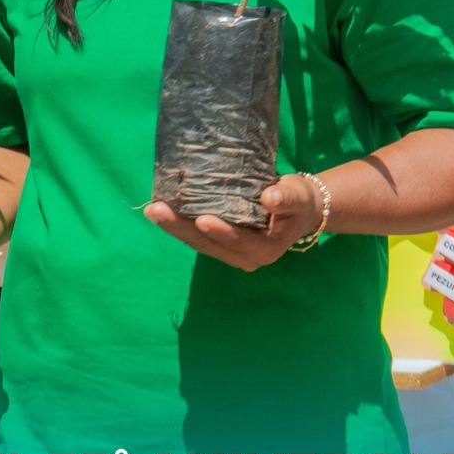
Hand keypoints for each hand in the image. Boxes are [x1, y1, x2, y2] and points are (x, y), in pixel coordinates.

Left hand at [145, 173, 322, 271]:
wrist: (300, 210)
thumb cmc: (299, 201)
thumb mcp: (298, 196)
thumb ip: (286, 198)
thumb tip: (270, 197)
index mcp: (265, 250)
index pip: (238, 241)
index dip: (220, 231)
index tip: (201, 218)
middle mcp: (246, 258)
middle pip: (209, 244)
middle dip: (181, 228)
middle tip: (157, 210)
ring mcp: (231, 253)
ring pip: (199, 243)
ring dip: (174, 227)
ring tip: (153, 210)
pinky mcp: (221, 243)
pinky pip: (198, 237)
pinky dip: (180, 224)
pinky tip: (162, 211)